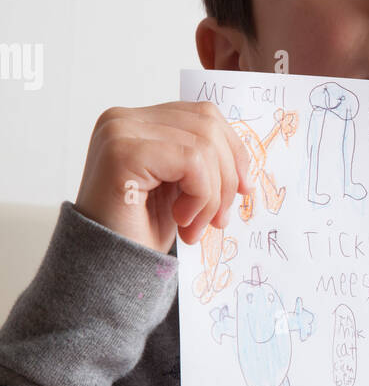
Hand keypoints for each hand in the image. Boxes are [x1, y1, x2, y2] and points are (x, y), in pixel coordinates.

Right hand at [75, 101, 253, 253]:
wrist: (104, 270)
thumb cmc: (139, 232)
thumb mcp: (180, 188)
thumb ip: (203, 161)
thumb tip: (246, 160)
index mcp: (136, 122)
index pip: (203, 115)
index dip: (234, 150)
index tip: (245, 189)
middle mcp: (122, 119)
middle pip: (207, 125)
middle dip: (227, 176)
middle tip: (219, 220)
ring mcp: (119, 132)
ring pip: (204, 144)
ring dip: (213, 195)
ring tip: (195, 227)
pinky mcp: (123, 152)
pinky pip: (193, 161)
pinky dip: (201, 197)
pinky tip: (182, 222)